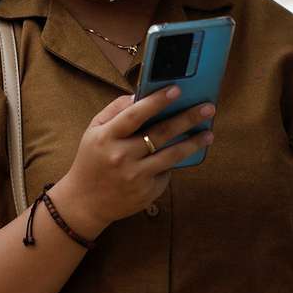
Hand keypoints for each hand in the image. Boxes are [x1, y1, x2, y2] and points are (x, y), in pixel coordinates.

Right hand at [55, 87, 215, 234]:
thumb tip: (141, 96)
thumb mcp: (94, 131)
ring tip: (209, 134)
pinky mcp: (146, 192)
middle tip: (208, 108)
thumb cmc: (92, 160)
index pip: (134, 115)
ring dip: (193, 143)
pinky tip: (178, 157)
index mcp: (106, 137)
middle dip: (187, 118)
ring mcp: (135, 176)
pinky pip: (166, 173)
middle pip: (160, 133)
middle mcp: (121, 157)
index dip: (156, 101)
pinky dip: (172, 163)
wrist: (84, 202)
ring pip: (171, 155)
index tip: (177, 89)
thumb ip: (115, 111)